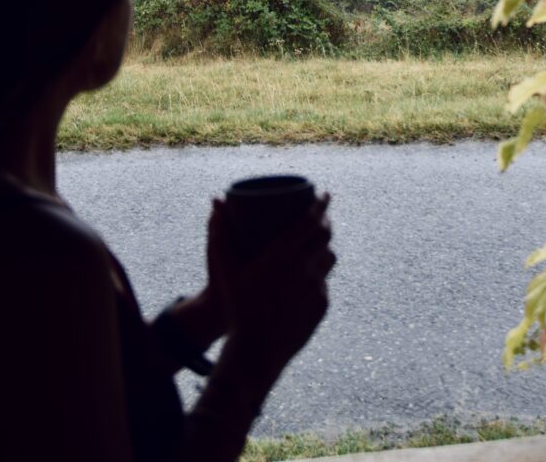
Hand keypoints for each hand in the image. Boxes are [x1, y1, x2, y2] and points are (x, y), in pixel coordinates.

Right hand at [207, 193, 335, 379]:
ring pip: (329, 257)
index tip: (324, 193)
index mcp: (283, 254)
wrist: (256, 352)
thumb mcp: (224, 269)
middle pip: (325, 235)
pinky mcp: (322, 305)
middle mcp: (304, 267)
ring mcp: (316, 287)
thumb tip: (216, 199)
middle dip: (326, 221)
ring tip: (318, 242)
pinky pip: (325, 282)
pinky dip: (319, 273)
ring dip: (325, 245)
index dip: (320, 204)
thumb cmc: (236, 307)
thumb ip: (219, 232)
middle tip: (321, 216)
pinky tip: (313, 273)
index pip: (311, 220)